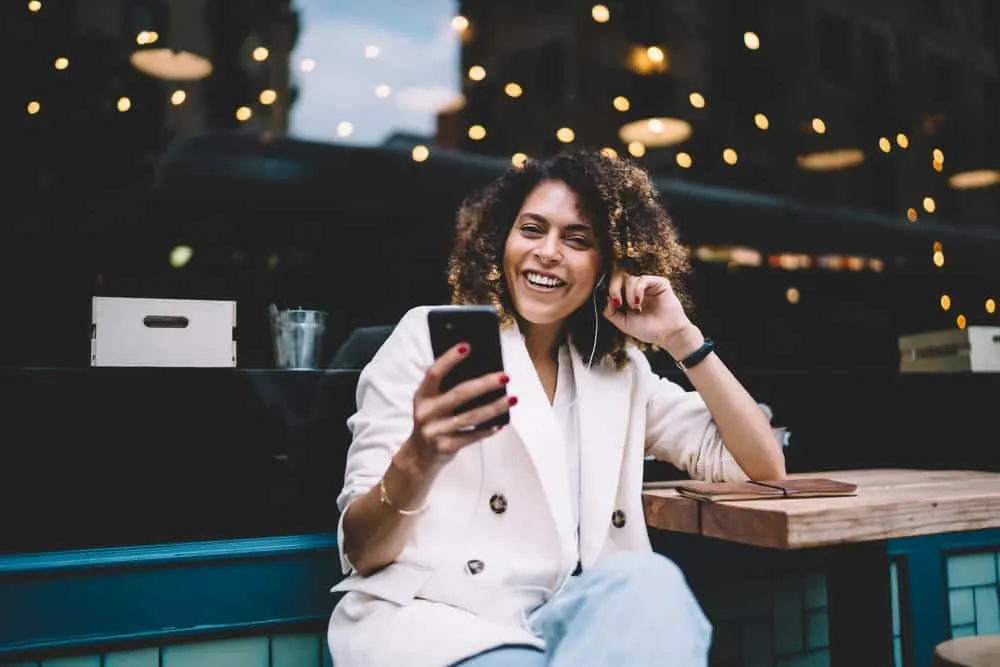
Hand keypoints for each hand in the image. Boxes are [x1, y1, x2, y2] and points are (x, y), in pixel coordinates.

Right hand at [404, 342, 514, 472]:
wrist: (418, 457)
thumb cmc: (432, 422)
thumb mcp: (431, 404)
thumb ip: (446, 389)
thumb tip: (480, 372)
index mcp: (422, 396)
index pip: (434, 373)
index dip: (449, 359)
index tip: (467, 346)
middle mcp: (426, 412)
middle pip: (459, 394)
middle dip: (485, 384)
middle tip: (505, 377)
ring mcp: (435, 431)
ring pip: (470, 416)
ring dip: (494, 407)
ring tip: (512, 399)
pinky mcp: (445, 447)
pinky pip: (471, 437)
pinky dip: (487, 430)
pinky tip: (500, 424)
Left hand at [602, 271, 702, 358]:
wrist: (666, 335)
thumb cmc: (647, 329)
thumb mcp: (623, 323)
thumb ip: (610, 313)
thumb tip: (605, 298)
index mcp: (627, 296)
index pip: (613, 285)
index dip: (609, 291)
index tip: (613, 304)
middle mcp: (636, 288)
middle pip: (618, 276)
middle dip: (614, 288)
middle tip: (617, 301)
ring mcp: (648, 285)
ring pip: (629, 279)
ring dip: (629, 295)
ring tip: (636, 308)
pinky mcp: (659, 283)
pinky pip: (643, 279)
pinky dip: (637, 290)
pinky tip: (639, 301)